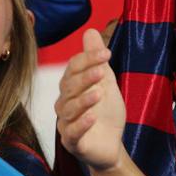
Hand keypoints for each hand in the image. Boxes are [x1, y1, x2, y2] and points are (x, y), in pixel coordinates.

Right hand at [56, 28, 126, 172]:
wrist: (111, 143)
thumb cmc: (105, 111)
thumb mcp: (106, 82)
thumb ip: (97, 60)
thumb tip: (90, 31)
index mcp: (71, 86)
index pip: (73, 68)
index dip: (88, 59)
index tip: (106, 53)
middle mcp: (64, 103)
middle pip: (69, 87)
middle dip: (85, 78)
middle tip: (102, 71)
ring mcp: (66, 123)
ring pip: (68, 109)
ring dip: (83, 100)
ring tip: (99, 94)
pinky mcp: (72, 142)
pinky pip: (72, 133)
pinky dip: (82, 124)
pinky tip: (93, 116)